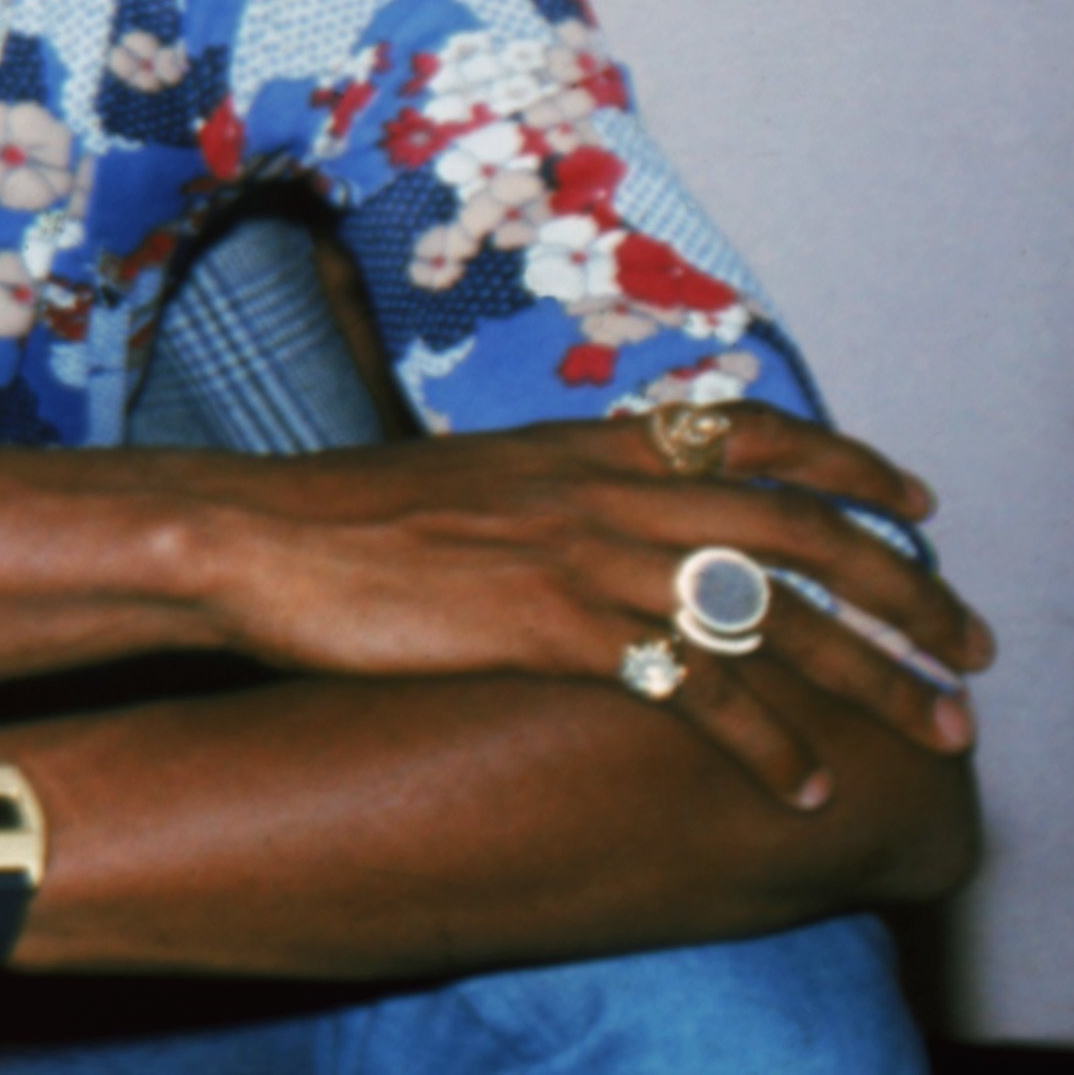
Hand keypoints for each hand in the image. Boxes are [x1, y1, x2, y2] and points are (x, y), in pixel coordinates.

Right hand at [177, 414, 986, 808]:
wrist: (247, 535)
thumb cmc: (336, 522)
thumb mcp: (465, 484)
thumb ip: (548, 494)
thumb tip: (592, 517)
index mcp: (580, 443)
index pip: (749, 430)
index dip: (847, 461)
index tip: (915, 499)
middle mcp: (599, 486)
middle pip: (795, 524)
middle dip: (902, 587)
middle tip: (966, 645)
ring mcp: (579, 553)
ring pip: (770, 605)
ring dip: (871, 671)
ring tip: (935, 726)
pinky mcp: (549, 625)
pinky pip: (695, 685)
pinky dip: (769, 739)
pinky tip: (805, 785)